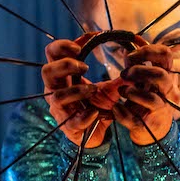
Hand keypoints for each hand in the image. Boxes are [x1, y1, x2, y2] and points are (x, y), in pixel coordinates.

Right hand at [41, 34, 110, 148]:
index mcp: (62, 77)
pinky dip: (84, 116)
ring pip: (56, 96)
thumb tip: (132, 61)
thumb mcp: (107, 89)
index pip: (52, 54)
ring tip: (93, 90)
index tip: (79, 47)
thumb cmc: (96, 106)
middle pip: (47, 71)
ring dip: (76, 90)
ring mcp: (60, 109)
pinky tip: (95, 113)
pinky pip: (72, 121)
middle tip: (85, 67)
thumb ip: (115, 76)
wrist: (96, 133)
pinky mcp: (68, 127)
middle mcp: (56, 91)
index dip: (62, 46)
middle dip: (65, 65)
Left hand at [114, 38, 179, 144]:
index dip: (147, 51)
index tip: (130, 55)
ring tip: (122, 92)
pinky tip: (116, 108)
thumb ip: (141, 61)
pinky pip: (135, 119)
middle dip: (138, 71)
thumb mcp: (146, 77)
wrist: (153, 130)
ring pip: (152, 99)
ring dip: (132, 93)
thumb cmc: (147, 98)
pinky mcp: (148, 125)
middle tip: (123, 74)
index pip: (166, 55)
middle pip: (160, 75)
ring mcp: (160, 109)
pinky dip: (122, 113)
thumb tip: (132, 40)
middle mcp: (167, 91)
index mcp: (166, 75)